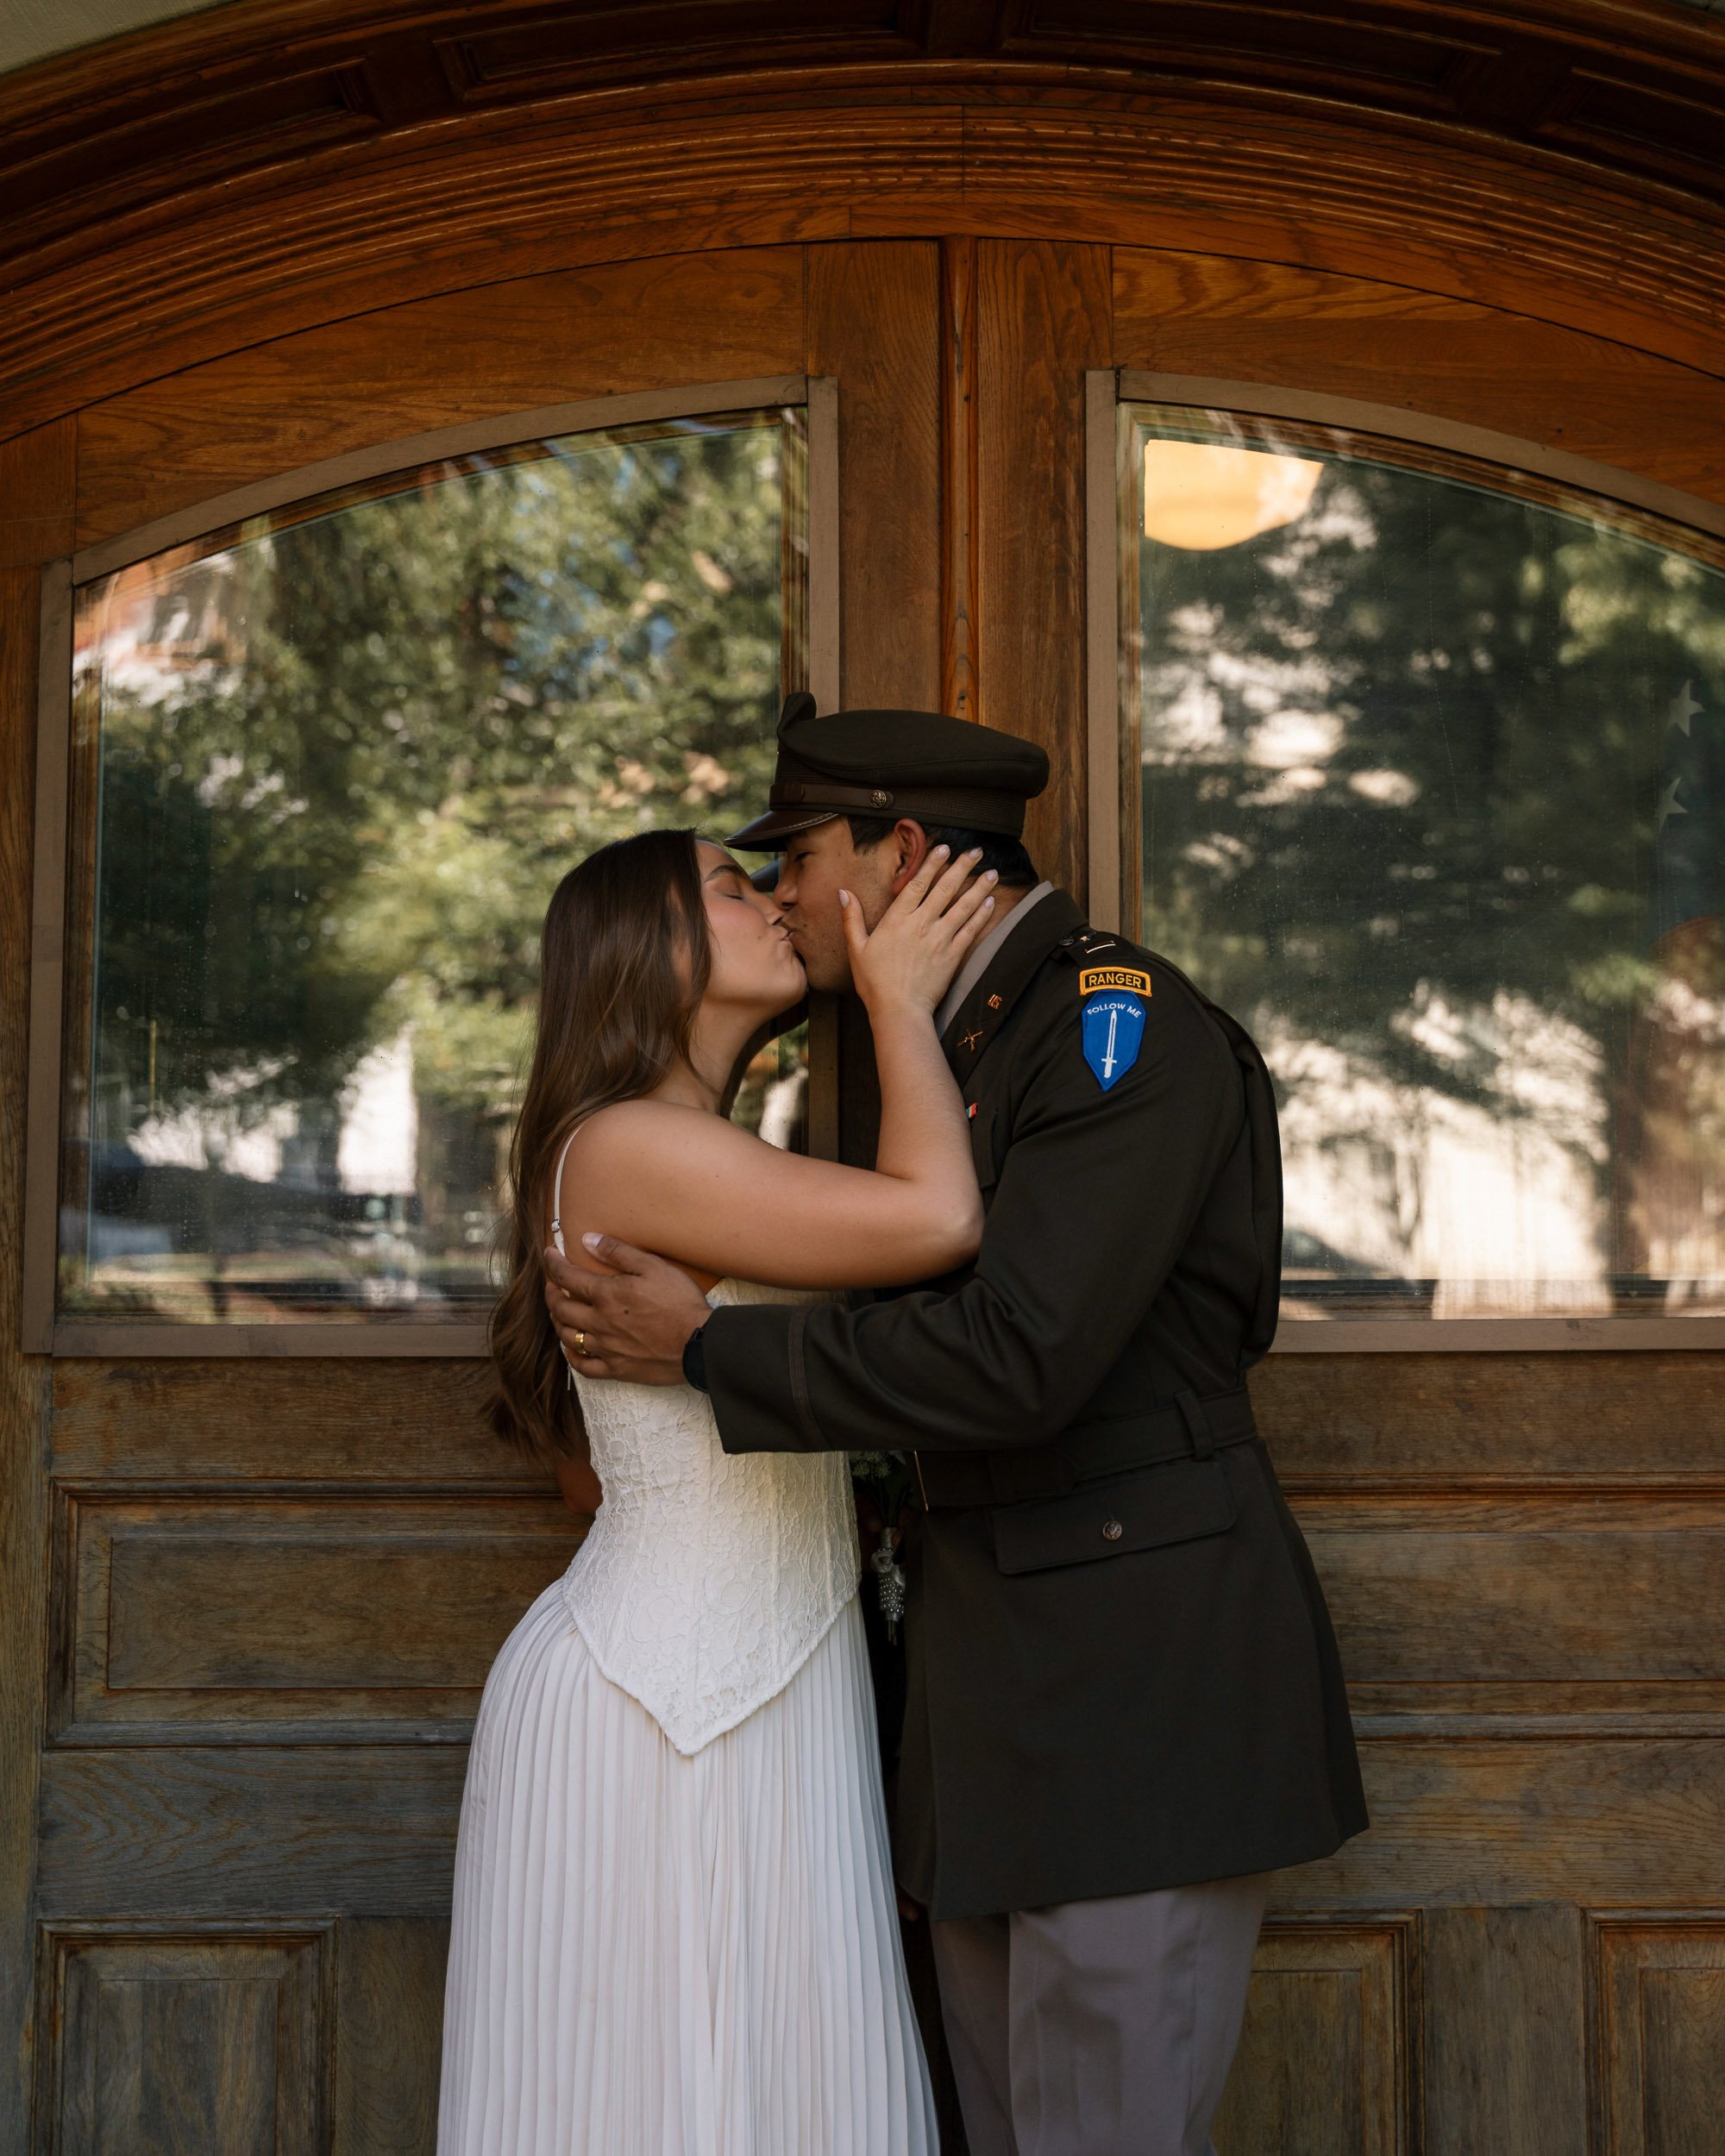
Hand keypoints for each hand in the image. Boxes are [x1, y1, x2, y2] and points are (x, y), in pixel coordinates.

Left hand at [543, 1236, 712, 1384]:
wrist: (698, 1344)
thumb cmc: (679, 1302)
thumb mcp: (653, 1266)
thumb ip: (618, 1252)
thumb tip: (587, 1240)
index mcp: (606, 1295)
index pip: (567, 1277)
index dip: (553, 1264)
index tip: (548, 1255)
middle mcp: (599, 1322)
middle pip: (560, 1308)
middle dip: (550, 1293)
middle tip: (551, 1285)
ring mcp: (605, 1348)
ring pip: (567, 1337)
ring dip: (558, 1322)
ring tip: (559, 1312)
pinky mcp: (616, 1369)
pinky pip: (583, 1366)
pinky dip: (572, 1357)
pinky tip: (572, 1349)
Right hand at [842, 844, 998, 1016]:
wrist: (899, 1010)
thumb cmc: (875, 982)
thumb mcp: (856, 949)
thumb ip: (852, 918)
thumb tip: (843, 893)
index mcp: (897, 920)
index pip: (917, 884)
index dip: (931, 864)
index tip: (943, 848)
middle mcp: (921, 924)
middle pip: (945, 888)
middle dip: (962, 867)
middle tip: (975, 851)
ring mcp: (940, 939)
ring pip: (963, 906)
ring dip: (979, 887)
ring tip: (991, 873)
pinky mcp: (953, 956)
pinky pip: (970, 930)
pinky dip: (981, 915)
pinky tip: (990, 903)